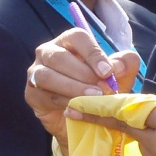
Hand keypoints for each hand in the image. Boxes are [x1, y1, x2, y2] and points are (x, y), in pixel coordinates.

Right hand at [23, 28, 139, 144]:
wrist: (83, 118)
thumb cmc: (99, 89)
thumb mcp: (119, 78)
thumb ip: (124, 66)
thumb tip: (118, 65)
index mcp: (68, 42)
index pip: (77, 37)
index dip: (92, 53)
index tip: (108, 72)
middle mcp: (48, 52)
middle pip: (60, 56)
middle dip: (83, 74)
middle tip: (103, 89)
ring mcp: (36, 72)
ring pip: (47, 75)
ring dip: (71, 87)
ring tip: (92, 98)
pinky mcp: (31, 93)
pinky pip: (44, 95)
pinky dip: (62, 102)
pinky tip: (77, 109)